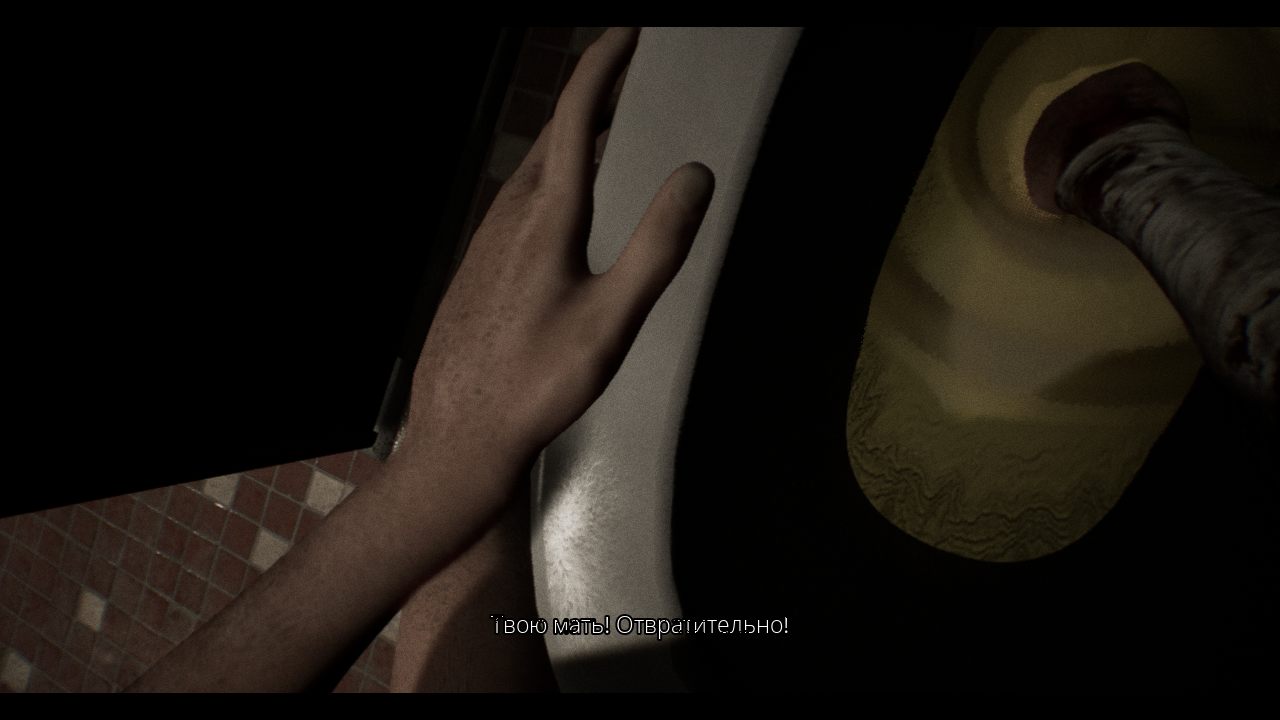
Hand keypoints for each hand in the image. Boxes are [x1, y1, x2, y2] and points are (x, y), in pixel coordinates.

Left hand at [400, 28, 714, 485]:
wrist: (458, 435)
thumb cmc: (535, 384)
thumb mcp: (612, 320)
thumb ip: (658, 245)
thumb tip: (694, 176)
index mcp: (545, 219)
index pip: (575, 117)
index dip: (602, 67)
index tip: (625, 35)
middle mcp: (509, 219)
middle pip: (553, 139)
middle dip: (591, 100)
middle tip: (625, 80)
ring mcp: (485, 243)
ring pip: (532, 172)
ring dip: (568, 143)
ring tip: (600, 135)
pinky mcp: (475, 269)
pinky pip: (515, 205)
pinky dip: (547, 182)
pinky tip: (558, 209)